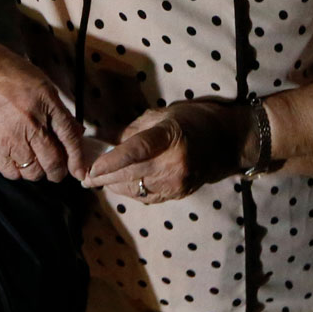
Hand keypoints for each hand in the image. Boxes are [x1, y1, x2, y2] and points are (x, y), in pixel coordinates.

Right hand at [0, 32, 86, 182]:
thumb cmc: (5, 70)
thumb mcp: (41, 83)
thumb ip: (58, 110)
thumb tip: (73, 131)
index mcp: (46, 103)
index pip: (69, 138)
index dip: (77, 158)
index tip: (79, 170)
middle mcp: (30, 123)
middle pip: (52, 161)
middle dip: (58, 171)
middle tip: (58, 170)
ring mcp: (9, 137)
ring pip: (32, 172)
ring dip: (39, 172)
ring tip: (37, 164)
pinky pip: (10, 171)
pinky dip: (18, 173)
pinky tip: (19, 163)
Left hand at [80, 100, 249, 204]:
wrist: (228, 142)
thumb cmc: (194, 120)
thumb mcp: (164, 114)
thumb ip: (135, 130)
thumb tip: (109, 144)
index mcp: (171, 137)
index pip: (136, 150)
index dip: (110, 161)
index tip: (90, 167)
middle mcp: (174, 163)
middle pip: (130, 174)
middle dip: (103, 176)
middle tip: (84, 174)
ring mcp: (177, 182)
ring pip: (134, 189)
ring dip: (113, 185)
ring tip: (97, 179)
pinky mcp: (178, 194)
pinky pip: (145, 197)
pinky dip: (129, 191)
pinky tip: (118, 184)